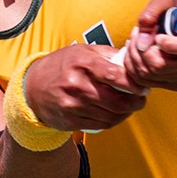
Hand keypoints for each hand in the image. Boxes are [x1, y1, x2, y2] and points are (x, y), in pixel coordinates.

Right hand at [22, 44, 148, 131]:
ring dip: (126, 113)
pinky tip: (116, 114)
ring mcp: (72, 105)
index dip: (135, 84)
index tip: (143, 87)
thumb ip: (108, 55)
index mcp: (82, 63)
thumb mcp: (83, 52)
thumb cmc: (63, 65)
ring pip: (110, 116)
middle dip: (135, 102)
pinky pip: (100, 125)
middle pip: (116, 101)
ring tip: (130, 106)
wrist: (32, 86)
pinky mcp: (69, 121)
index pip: (116, 76)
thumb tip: (134, 58)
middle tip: (141, 99)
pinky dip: (113, 121)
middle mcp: (76, 85)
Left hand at [119, 0, 176, 91]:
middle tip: (136, 34)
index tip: (158, 37)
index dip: (170, 45)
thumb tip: (143, 43)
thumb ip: (151, 15)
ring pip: (149, 75)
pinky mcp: (176, 84)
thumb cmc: (175, 13)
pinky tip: (135, 53)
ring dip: (133, 57)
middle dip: (139, 50)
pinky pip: (146, 82)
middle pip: (160, 66)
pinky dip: (133, 68)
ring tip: (133, 41)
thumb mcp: (164, 3)